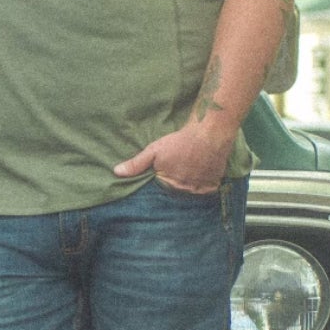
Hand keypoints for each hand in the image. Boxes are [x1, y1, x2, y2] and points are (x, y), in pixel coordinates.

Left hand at [113, 120, 233, 194]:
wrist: (209, 133)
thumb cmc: (180, 141)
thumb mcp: (155, 150)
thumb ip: (137, 164)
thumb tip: (117, 172)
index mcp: (167, 184)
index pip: (159, 194)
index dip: (158, 188)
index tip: (160, 183)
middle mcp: (183, 190)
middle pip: (175, 196)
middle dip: (173, 190)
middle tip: (176, 178)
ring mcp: (199, 189)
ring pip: (190, 195)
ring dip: (188, 190)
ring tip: (187, 178)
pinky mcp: (212, 185)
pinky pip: (205, 193)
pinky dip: (202, 189)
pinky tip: (199, 179)